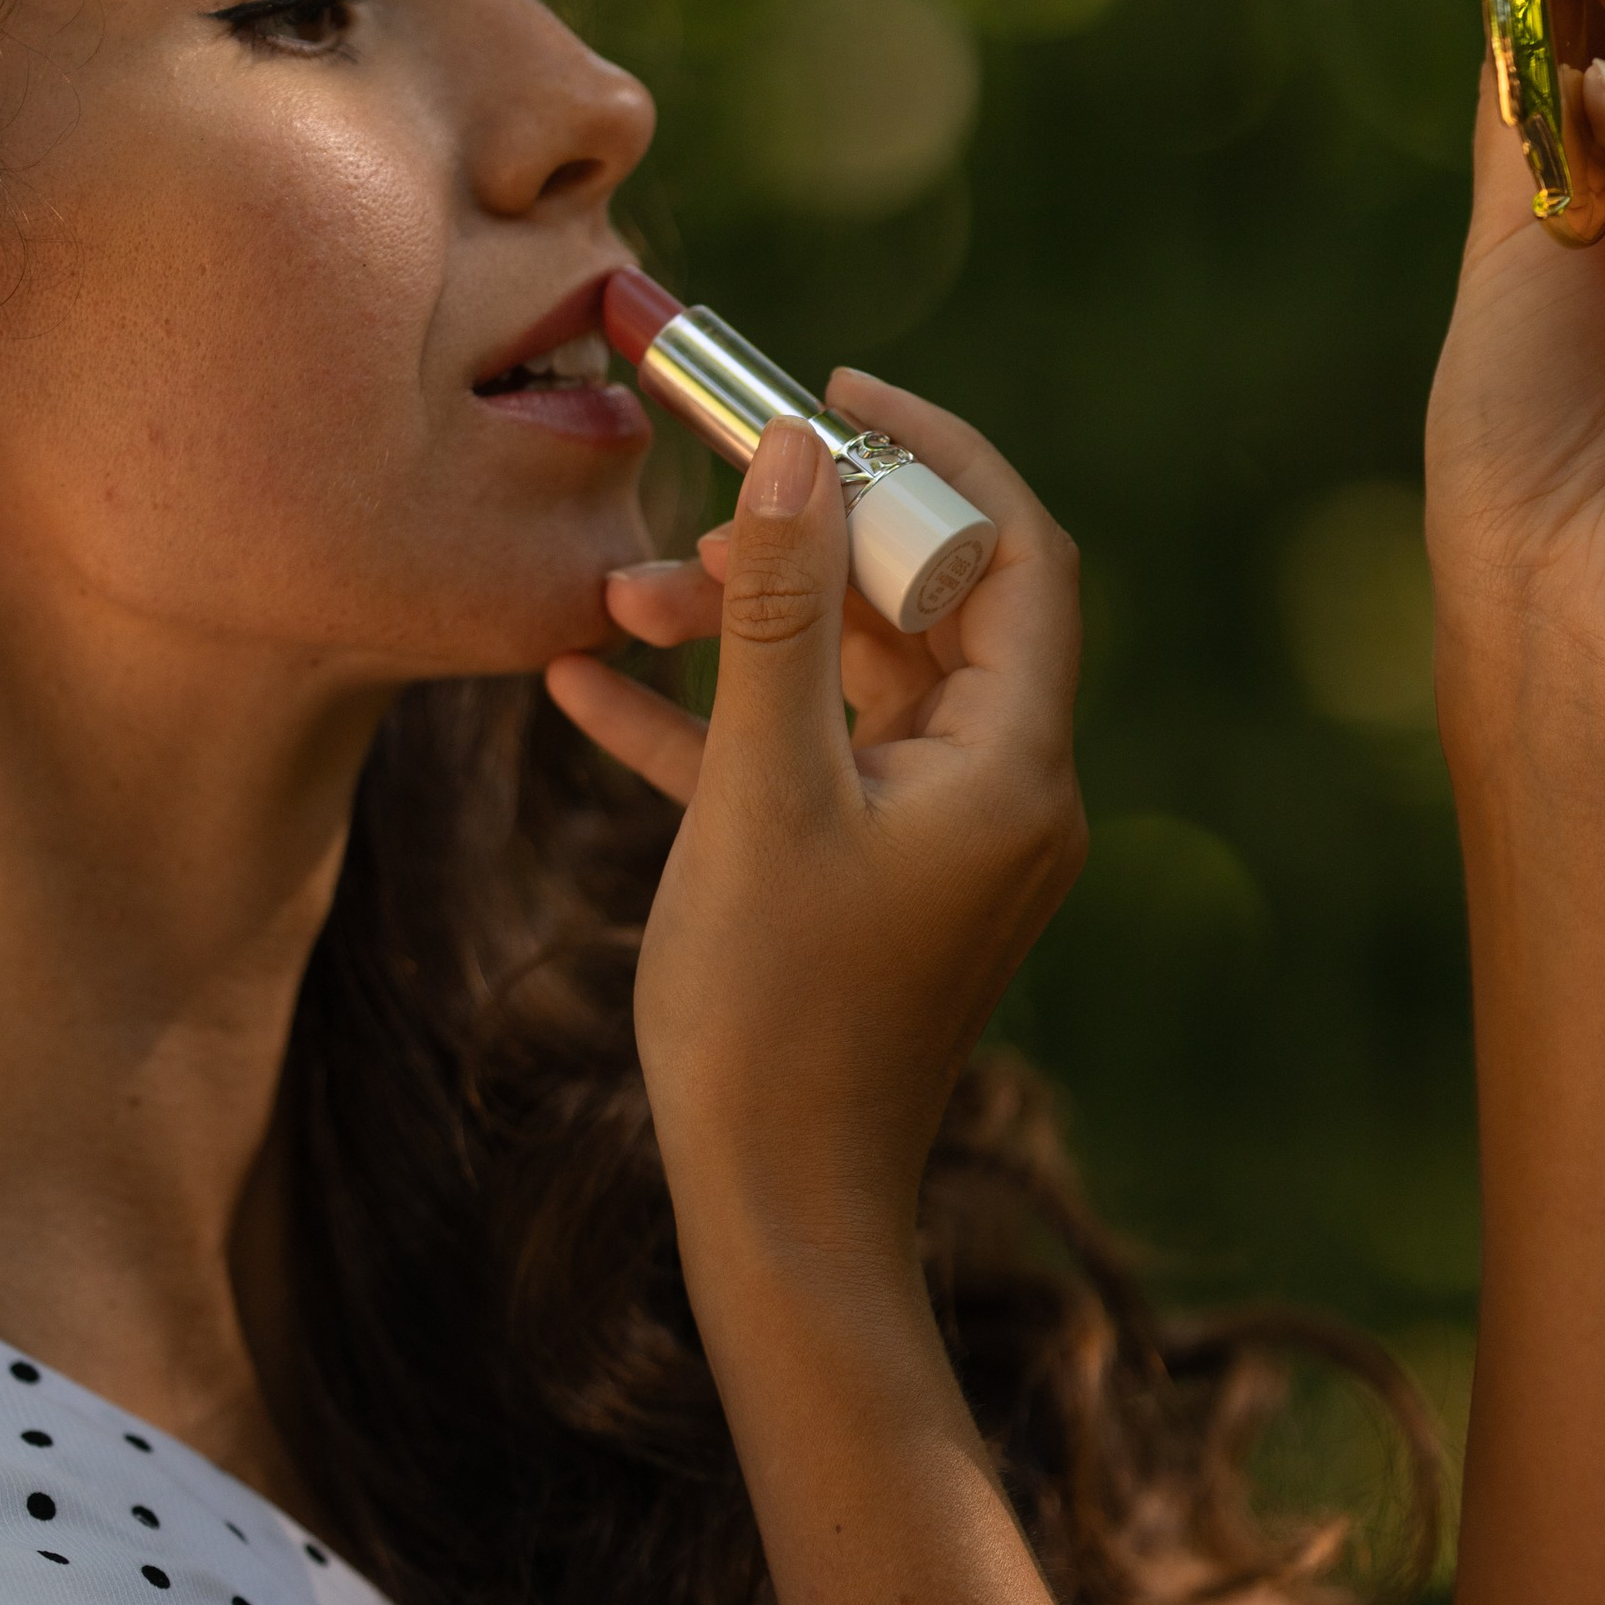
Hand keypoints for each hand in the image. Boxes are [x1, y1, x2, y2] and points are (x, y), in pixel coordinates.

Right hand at [542, 369, 1084, 1249]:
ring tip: (611, 603)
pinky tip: (590, 685)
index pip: (1014, 552)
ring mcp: (941, 843)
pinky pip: (807, 767)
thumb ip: (775, 616)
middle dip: (801, 545)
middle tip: (690, 506)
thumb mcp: (762, 794)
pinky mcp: (874, 885)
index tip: (834, 392)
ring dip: (741, 629)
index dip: (934, 454)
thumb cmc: (774, 1016)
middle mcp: (1000, 795)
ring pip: (850, 682)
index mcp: (1012, 766)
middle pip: (925, 608)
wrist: (777, 1213)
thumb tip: (797, 452)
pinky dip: (718, 721)